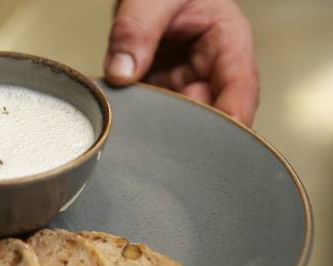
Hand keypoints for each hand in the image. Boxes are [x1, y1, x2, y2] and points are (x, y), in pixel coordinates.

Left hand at [104, 0, 258, 125]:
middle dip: (187, 131)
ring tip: (136, 127)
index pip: (240, 88)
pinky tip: (125, 124)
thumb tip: (121, 73)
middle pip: (210, 115)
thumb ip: (135, 29)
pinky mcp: (158, 93)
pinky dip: (138, 121)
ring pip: (178, 122)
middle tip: (158, 138)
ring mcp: (182, 86)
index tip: (213, 140)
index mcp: (227, 43)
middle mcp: (209, 71)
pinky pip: (150, 116)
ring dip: (157, 128)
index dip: (232, 118)